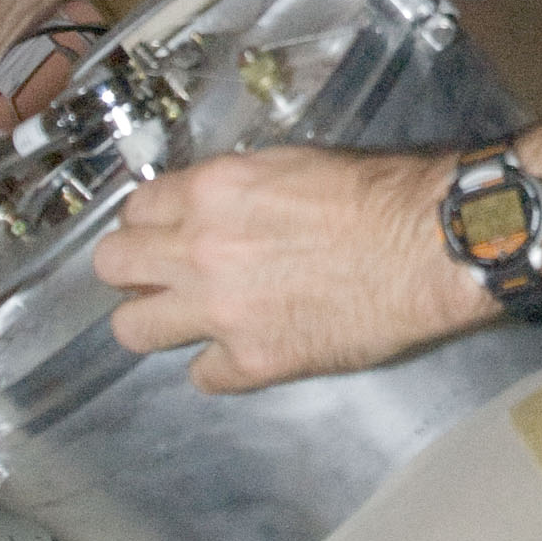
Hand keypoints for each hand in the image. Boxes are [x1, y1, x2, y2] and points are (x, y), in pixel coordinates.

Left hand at [89, 147, 488, 391]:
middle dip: (133, 271)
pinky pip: (202, 376)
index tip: (164, 233)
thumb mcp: (290, 164)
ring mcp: (219, 311)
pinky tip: (244, 353)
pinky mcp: (252, 361)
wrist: (427, 246)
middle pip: (114, 266)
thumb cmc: (378, 194)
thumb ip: (236, 189)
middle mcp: (198, 250)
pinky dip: (220, 366)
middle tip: (162, 276)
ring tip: (185, 321)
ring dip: (155, 323)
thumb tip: (215, 208)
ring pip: (132, 330)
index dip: (149, 223)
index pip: (136, 209)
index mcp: (210, 192)